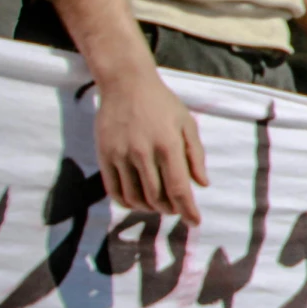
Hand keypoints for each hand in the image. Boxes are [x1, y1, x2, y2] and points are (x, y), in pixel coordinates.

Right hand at [94, 67, 209, 223]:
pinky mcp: (104, 156)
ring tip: (159, 205)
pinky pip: (114, 190)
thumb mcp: (187, 124)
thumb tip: (201, 184)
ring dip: (149, 208)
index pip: (179, 188)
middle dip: (170, 209)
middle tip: (177, 209)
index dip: (188, 210)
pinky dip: (127, 202)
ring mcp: (120, 155)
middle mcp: (143, 153)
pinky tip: (137, 201)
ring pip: (135, 198)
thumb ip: (196, 155)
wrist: (126, 85)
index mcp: (168, 145)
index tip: (194, 222)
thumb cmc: (162, 104)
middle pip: (157, 197)